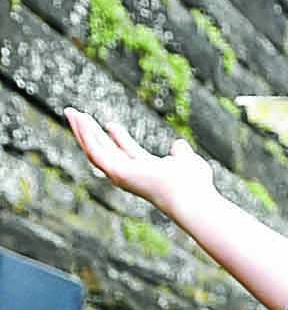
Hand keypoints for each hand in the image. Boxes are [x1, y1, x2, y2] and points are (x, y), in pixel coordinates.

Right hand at [64, 108, 213, 216]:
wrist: (192, 196)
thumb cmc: (194, 185)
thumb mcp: (187, 160)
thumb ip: (181, 153)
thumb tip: (179, 145)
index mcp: (146, 171)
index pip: (127, 153)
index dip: (118, 138)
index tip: (110, 124)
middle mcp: (131, 175)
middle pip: (105, 152)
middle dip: (91, 134)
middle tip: (78, 116)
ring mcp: (122, 176)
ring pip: (95, 152)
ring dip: (81, 131)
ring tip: (71, 112)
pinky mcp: (117, 173)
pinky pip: (96, 153)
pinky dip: (86, 136)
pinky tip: (80, 121)